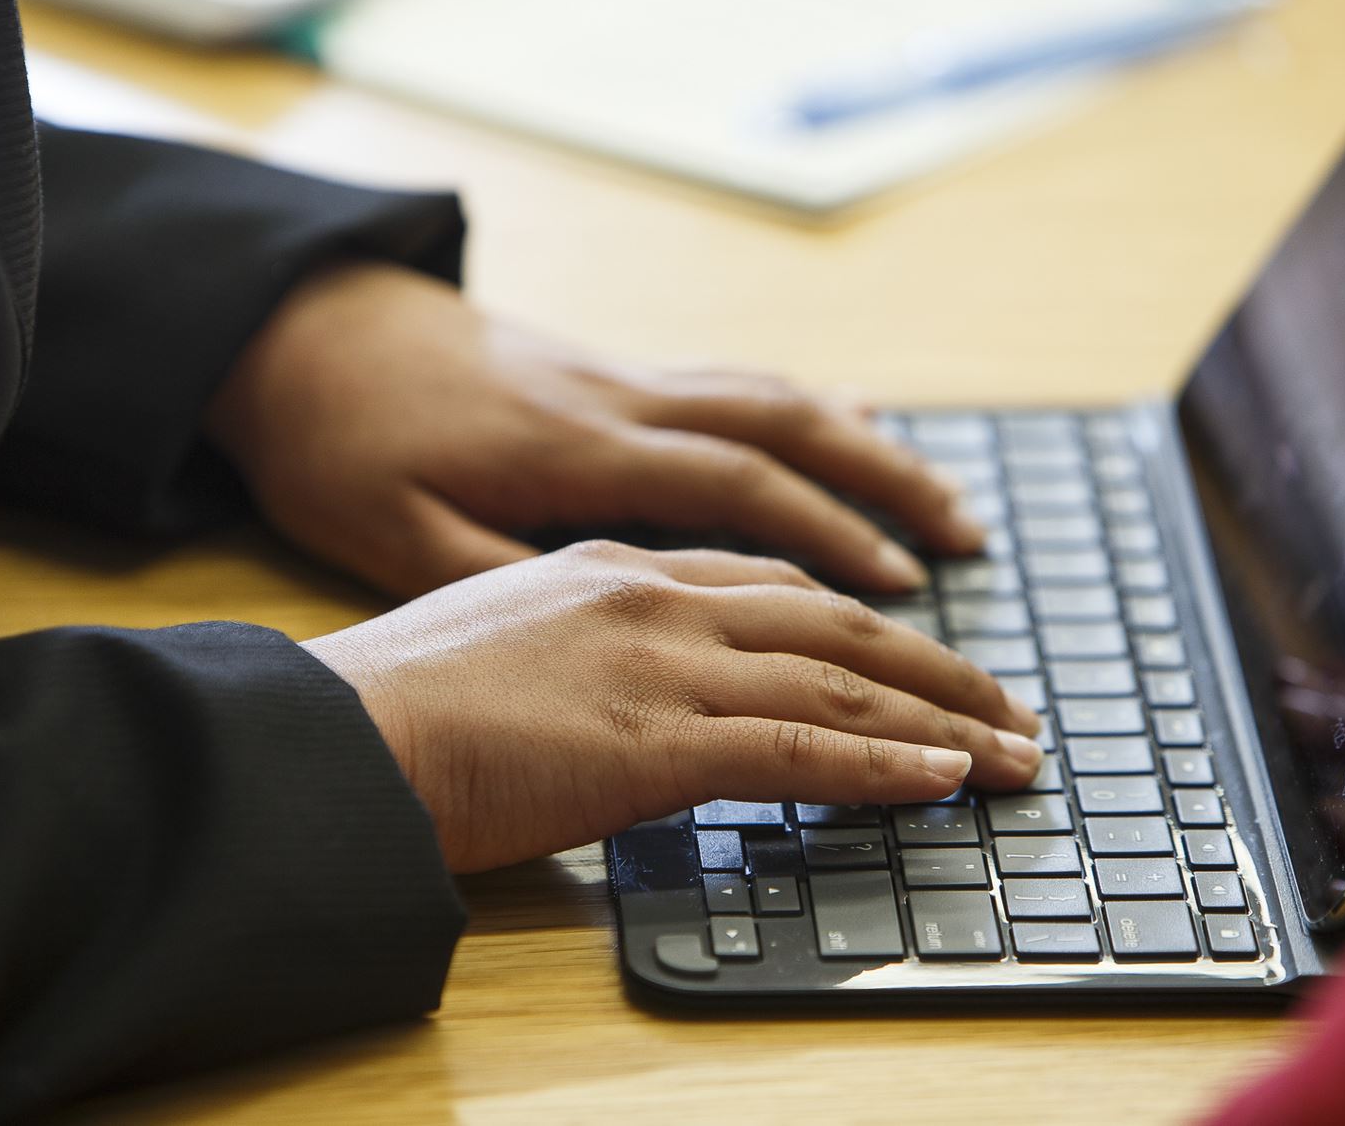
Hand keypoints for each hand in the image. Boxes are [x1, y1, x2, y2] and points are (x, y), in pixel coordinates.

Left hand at [207, 263, 983, 596]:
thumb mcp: (392, 533)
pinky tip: (855, 424)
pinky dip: (810, 407)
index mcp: (576, 453)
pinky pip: (735, 381)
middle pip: (786, 428)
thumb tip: (618, 632)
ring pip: (774, 397)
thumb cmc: (341, 446)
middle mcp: (620, 402)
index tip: (908, 598)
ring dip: (868, 446)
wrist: (300, 331)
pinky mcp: (610, 373)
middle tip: (971, 543)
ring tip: (945, 501)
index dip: (831, 540)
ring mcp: (621, 378)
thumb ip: (505, 578)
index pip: (736, 487)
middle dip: (887, 485)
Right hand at [301, 541, 1043, 873]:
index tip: (913, 649)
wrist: (331, 733)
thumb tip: (612, 693)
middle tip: (1008, 700)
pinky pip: (804, 748)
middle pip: (833, 621)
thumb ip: (578, 647)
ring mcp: (662, 661)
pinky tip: (947, 779)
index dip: (857, 619)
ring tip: (1014, 749)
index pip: (771, 586)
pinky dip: (888, 766)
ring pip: (841, 680)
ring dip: (944, 717)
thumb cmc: (391, 702)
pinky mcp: (658, 738)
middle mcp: (654, 595)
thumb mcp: (496, 636)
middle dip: (935, 663)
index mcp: (615, 567)